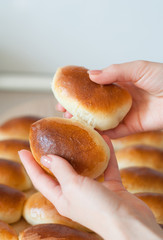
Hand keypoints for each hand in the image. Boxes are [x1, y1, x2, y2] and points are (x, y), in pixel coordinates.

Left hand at [19, 136, 162, 239]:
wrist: (129, 222)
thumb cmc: (96, 208)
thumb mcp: (73, 186)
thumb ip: (60, 170)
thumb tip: (45, 158)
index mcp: (62, 198)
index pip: (40, 180)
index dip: (30, 165)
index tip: (22, 150)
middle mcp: (76, 194)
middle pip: (61, 172)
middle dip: (55, 157)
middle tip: (50, 139)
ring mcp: (94, 190)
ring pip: (86, 167)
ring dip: (83, 153)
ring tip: (79, 136)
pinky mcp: (111, 186)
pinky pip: (107, 166)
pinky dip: (106, 155)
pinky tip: (105, 141)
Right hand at [57, 61, 162, 137]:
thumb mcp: (138, 68)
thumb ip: (115, 72)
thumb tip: (91, 75)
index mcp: (120, 83)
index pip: (94, 87)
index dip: (79, 90)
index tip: (65, 91)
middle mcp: (119, 100)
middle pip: (94, 105)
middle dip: (77, 108)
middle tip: (62, 110)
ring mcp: (124, 114)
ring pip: (100, 120)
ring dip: (85, 122)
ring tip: (70, 121)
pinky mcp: (131, 127)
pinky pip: (114, 132)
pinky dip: (101, 134)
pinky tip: (88, 133)